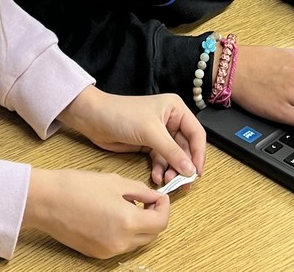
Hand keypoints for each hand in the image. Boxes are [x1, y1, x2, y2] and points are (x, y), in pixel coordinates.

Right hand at [23, 168, 168, 258]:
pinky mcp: (96, 254)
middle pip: (151, 235)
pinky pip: (120, 245)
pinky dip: (124, 232)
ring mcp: (108, 251)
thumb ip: (139, 191)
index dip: (164, 207)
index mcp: (128, 222)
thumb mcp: (114, 181)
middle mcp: (120, 242)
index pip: (161, 222)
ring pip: (136, 242)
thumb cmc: (76, 186)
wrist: (47, 200)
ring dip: (140, 226)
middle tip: (147, 200)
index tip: (159, 197)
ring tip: (128, 205)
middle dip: (154, 217)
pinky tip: (113, 215)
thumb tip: (153, 197)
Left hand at [58, 86, 204, 186]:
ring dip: (172, 170)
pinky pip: (161, 160)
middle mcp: (170, 120)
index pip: (196, 133)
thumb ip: (172, 152)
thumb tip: (190, 170)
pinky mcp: (148, 144)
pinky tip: (156, 177)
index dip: (198, 154)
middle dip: (184, 166)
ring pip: (173, 156)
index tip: (196, 173)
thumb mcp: (150, 132)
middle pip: (185, 147)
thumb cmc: (122, 114)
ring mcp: (159, 133)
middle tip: (182, 183)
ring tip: (167, 181)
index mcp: (175, 109)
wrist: (94, 119)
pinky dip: (160, 169)